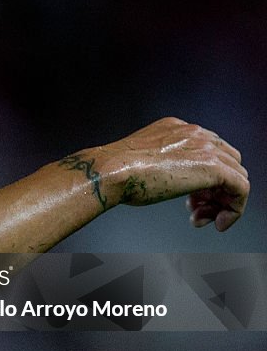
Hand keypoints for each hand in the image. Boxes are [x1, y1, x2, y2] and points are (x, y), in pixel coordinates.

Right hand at [94, 117, 248, 230]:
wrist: (110, 171)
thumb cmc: (116, 171)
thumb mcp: (142, 161)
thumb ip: (162, 164)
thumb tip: (167, 182)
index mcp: (178, 128)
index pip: (210, 150)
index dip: (204, 179)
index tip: (190, 200)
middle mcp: (195, 133)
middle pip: (228, 160)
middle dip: (214, 190)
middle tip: (196, 209)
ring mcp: (206, 148)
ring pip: (237, 175)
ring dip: (221, 202)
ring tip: (202, 219)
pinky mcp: (214, 167)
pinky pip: (241, 188)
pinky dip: (234, 209)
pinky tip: (218, 223)